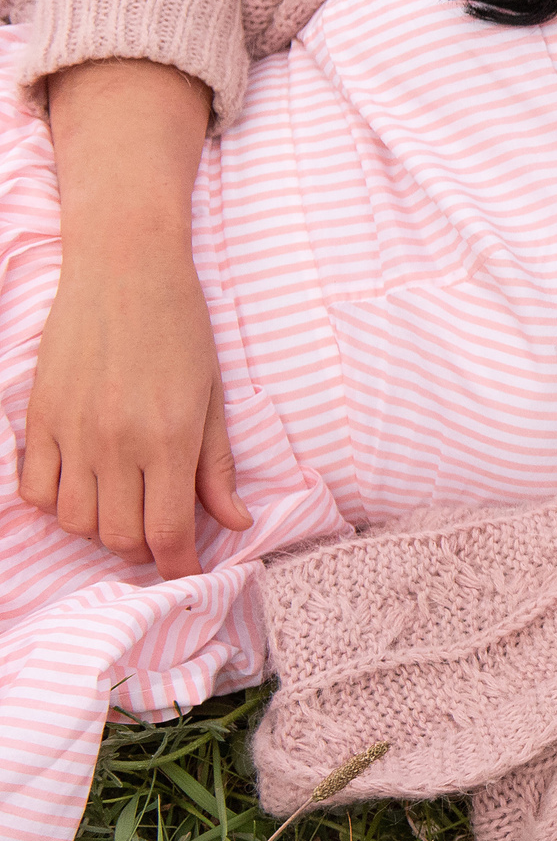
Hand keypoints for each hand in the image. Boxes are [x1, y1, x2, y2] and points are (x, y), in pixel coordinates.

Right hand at [21, 246, 244, 577]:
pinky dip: (57, 504)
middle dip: (144, 551)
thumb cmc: (181, 327)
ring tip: (125, 508)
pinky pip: (36, 490)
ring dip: (101, 529)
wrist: (125, 269)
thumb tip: (236, 520)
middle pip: (119, 536)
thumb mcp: (214, 395)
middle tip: (161, 535)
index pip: (168, 530)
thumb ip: (218, 464)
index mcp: (170, 438)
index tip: (190, 571)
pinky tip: (83, 487)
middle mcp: (118, 443)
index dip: (180, 563)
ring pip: (75, 521)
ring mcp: (73, 432)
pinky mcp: (41, 418)